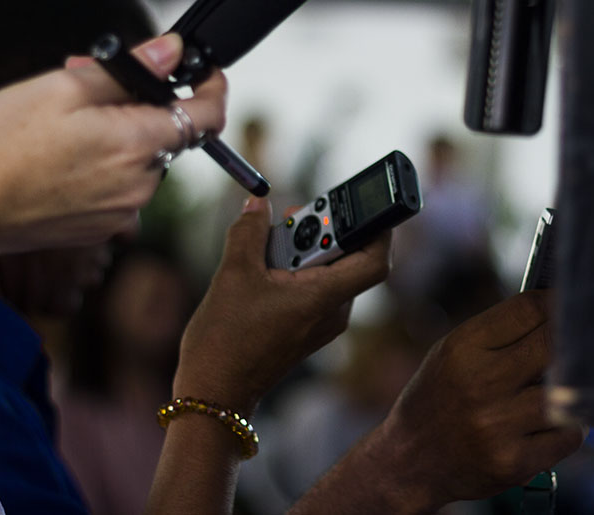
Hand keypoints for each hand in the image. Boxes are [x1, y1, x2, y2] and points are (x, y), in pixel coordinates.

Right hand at [0, 33, 226, 251]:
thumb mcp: (63, 87)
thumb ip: (129, 70)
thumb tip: (173, 50)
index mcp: (137, 145)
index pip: (207, 117)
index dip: (212, 89)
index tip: (203, 72)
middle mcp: (140, 186)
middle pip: (166, 134)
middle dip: (139, 103)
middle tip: (89, 79)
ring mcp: (121, 213)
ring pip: (140, 160)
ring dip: (118, 132)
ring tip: (63, 118)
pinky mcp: (99, 230)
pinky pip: (118, 187)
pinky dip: (103, 163)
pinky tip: (60, 153)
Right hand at [174, 196, 390, 413]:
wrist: (215, 392)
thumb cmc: (226, 340)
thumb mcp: (234, 274)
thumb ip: (249, 231)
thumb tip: (258, 202)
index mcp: (324, 297)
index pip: (375, 259)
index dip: (378, 228)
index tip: (362, 204)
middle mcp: (332, 311)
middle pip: (347, 258)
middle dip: (323, 230)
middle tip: (293, 214)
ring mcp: (321, 322)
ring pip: (328, 270)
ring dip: (303, 248)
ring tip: (270, 241)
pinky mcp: (307, 327)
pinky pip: (314, 286)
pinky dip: (295, 268)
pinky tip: (265, 264)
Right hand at [377, 291, 584, 507]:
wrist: (410, 461)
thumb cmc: (440, 398)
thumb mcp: (452, 353)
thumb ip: (500, 332)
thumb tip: (558, 311)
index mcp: (462, 347)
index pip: (528, 309)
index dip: (556, 301)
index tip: (569, 303)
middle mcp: (480, 383)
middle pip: (552, 344)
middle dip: (573, 340)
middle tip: (579, 342)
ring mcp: (497, 425)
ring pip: (567, 391)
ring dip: (571, 387)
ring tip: (559, 387)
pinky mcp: (514, 462)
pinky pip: (569, 435)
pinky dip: (569, 426)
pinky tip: (551, 422)